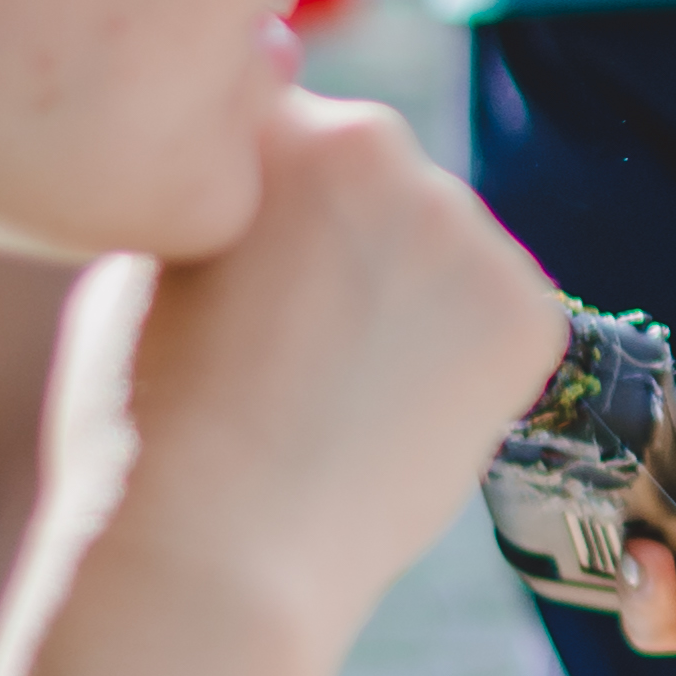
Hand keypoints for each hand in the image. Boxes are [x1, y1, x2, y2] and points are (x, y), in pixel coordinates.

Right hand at [77, 90, 565, 644]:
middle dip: (345, 234)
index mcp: (279, 121)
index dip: (266, 197)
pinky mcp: (533, 315)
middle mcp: (389, 148)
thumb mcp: (144, 254)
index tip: (244, 260)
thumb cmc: (141, 414)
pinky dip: (460, 357)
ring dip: (406, 291)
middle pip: (377, 179)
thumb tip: (258, 161)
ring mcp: (472, 231)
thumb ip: (217, 186)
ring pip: (441, 247)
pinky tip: (390, 413)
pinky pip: (495, 316)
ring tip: (330, 387)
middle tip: (289, 334)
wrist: (213, 554)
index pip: (292, 122)